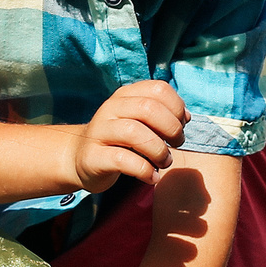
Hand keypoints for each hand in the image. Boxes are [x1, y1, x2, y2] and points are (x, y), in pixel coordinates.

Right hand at [67, 81, 186, 192]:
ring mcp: (99, 131)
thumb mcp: (138, 122)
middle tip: (176, 145)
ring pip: (134, 133)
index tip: (181, 125)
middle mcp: (110, 109)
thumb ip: (161, 115)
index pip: (158, 89)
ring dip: (158, 151)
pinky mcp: (94, 156)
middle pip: (148, 108)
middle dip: (171, 128)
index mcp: (125, 96)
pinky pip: (123, 160)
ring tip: (165, 162)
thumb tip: (186, 117)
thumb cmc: (118, 141)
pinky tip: (152, 177)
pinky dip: (144, 170)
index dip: (177, 107)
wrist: (79, 158)